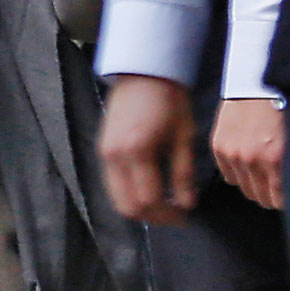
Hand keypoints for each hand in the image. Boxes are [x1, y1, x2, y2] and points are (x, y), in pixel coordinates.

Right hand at [97, 75, 195, 225]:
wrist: (143, 73)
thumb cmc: (170, 100)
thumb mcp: (184, 137)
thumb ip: (183, 174)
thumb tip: (187, 205)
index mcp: (137, 151)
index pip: (148, 199)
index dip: (167, 215)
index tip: (184, 217)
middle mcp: (114, 156)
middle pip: (128, 206)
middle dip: (152, 217)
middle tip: (174, 217)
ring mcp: (104, 154)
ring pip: (117, 199)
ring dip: (140, 208)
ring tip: (163, 205)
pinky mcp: (102, 150)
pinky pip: (113, 184)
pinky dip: (129, 195)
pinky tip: (149, 190)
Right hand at [210, 97, 286, 210]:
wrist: (258, 80)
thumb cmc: (285, 104)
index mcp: (275, 157)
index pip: (278, 199)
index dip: (286, 200)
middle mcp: (251, 159)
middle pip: (259, 197)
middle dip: (271, 195)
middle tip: (279, 187)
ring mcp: (232, 153)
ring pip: (243, 188)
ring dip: (255, 184)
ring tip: (265, 174)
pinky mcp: (218, 145)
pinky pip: (227, 175)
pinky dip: (238, 173)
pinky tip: (249, 163)